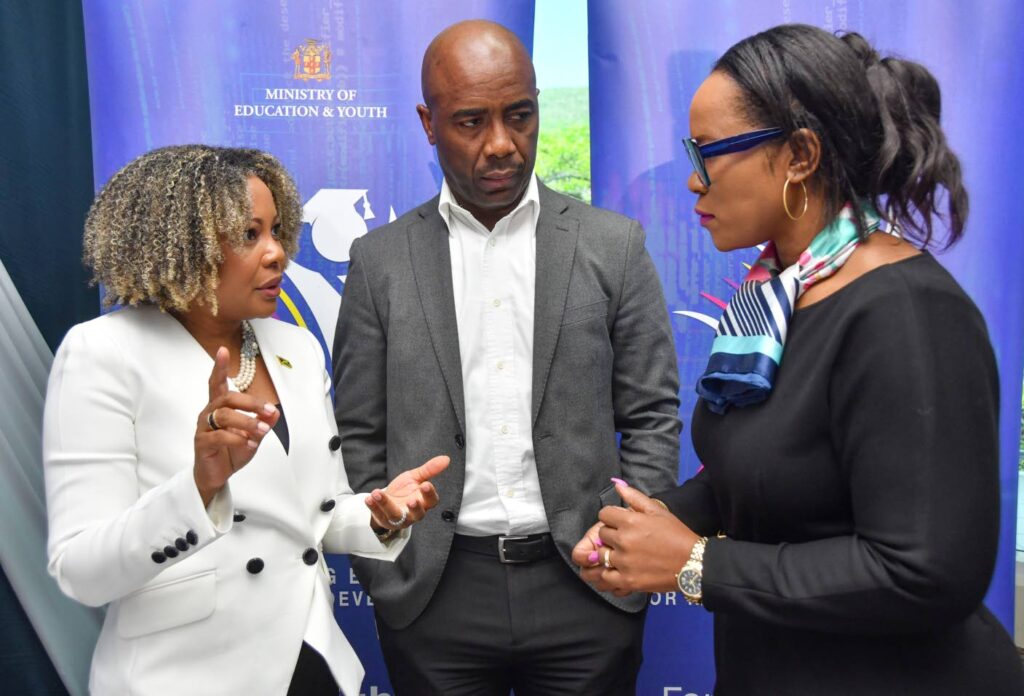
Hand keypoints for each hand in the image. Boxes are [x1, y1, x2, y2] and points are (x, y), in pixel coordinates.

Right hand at [194, 347, 278, 506]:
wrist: (217, 476)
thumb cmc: (232, 451)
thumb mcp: (253, 436)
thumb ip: (262, 422)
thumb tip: (275, 412)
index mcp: (220, 407)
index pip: (217, 382)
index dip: (219, 367)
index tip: (222, 350)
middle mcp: (209, 413)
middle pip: (227, 397)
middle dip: (251, 403)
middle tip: (269, 411)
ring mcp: (203, 428)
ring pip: (224, 415)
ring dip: (247, 421)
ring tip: (263, 430)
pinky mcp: (202, 443)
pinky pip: (219, 435)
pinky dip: (237, 438)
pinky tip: (248, 443)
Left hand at [366, 455, 449, 532]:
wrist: (388, 499)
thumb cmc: (405, 490)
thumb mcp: (416, 477)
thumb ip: (429, 470)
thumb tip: (446, 458)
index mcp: (424, 502)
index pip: (431, 501)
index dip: (429, 494)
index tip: (426, 484)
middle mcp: (414, 513)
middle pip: (418, 514)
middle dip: (415, 508)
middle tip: (412, 500)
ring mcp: (399, 519)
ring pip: (395, 515)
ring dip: (386, 504)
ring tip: (377, 493)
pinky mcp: (384, 520)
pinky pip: (378, 514)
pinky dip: (373, 507)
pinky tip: (369, 498)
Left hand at [575, 481, 698, 595]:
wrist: (692, 563)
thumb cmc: (676, 535)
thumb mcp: (658, 510)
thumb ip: (635, 497)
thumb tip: (617, 485)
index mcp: (630, 521)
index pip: (604, 514)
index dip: (611, 517)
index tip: (619, 523)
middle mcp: (624, 540)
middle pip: (601, 534)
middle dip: (610, 535)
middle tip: (624, 539)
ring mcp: (624, 562)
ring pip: (600, 555)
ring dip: (608, 554)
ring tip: (621, 555)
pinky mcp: (627, 580)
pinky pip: (605, 577)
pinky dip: (609, 574)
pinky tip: (618, 570)